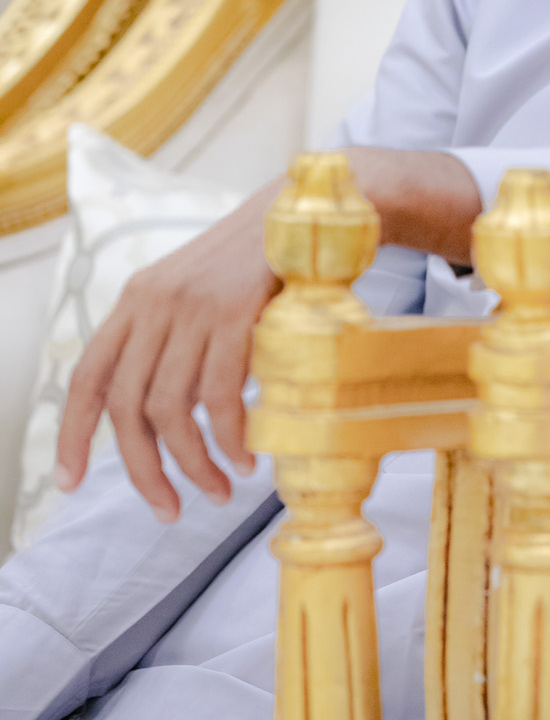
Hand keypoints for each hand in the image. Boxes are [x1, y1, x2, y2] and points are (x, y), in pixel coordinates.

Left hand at [54, 148, 482, 521]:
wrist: (310, 210)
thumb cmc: (258, 264)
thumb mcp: (198, 293)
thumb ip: (172, 340)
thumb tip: (161, 416)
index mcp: (137, 300)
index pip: (87, 376)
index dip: (73, 434)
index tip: (69, 483)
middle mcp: (155, 303)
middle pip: (127, 406)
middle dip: (142, 470)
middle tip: (168, 509)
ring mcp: (193, 307)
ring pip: (171, 409)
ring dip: (192, 464)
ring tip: (216, 491)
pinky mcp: (235, 312)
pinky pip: (220, 395)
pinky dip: (230, 437)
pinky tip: (245, 459)